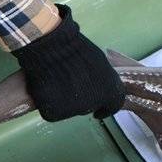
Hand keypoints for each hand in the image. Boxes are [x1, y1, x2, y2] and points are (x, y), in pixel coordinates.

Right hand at [12, 4, 124, 121]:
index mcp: (109, 91)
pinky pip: (53, 111)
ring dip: (66, 100)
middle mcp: (92, 104)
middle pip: (89, 107)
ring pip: (70, 110)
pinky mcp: (53, 113)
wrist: (50, 48)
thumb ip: (103, 80)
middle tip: (73, 85)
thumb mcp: (99, 63)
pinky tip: (48, 87)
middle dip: (83, 100)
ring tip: (59, 81)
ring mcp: (72, 111)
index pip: (113, 106)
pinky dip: (50, 102)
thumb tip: (100, 87)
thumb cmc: (75, 49)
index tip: (99, 111)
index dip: (106, 109)